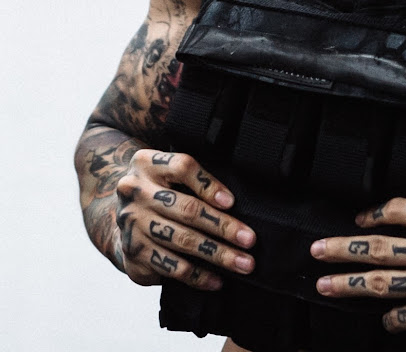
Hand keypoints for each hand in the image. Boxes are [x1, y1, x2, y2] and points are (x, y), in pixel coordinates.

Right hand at [115, 150, 255, 289]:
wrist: (118, 215)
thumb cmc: (160, 189)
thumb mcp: (169, 172)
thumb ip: (195, 178)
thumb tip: (233, 203)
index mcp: (147, 163)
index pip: (182, 168)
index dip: (209, 185)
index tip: (232, 202)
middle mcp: (135, 192)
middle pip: (186, 209)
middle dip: (224, 226)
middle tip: (250, 240)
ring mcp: (133, 224)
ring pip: (182, 241)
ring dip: (218, 254)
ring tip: (243, 263)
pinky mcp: (133, 253)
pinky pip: (171, 267)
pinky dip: (197, 275)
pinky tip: (217, 280)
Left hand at [310, 191, 405, 345]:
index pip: (400, 209)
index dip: (375, 212)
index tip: (358, 220)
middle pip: (377, 248)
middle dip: (340, 249)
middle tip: (314, 249)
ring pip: (379, 282)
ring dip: (346, 284)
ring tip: (322, 285)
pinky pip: (402, 316)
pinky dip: (390, 318)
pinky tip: (383, 320)